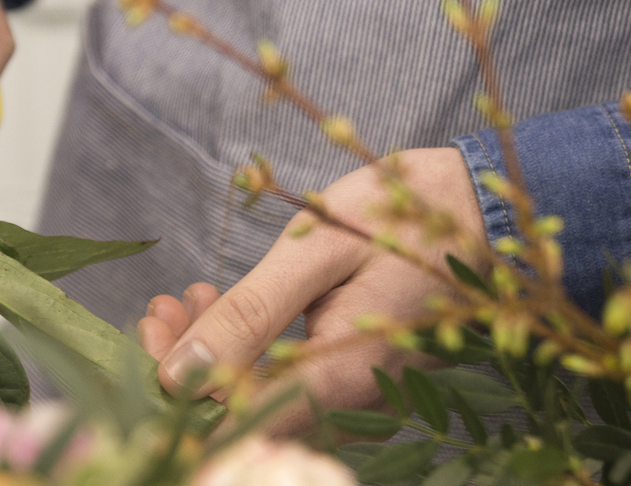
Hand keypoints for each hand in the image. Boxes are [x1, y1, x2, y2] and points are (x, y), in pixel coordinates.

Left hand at [137, 147, 484, 432]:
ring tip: (195, 295)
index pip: (230, 420)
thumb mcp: (320, 249)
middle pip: (240, 412)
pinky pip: (287, 382)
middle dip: (188, 361)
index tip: (151, 326)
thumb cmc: (402, 216)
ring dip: (215, 351)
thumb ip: (250, 313)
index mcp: (337, 378)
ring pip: (259, 397)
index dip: (175, 386)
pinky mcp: (356, 380)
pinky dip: (249, 348)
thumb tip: (177, 375)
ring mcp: (356, 396)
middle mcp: (348, 404)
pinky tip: (231, 306)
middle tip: (165, 303)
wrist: (479, 210)